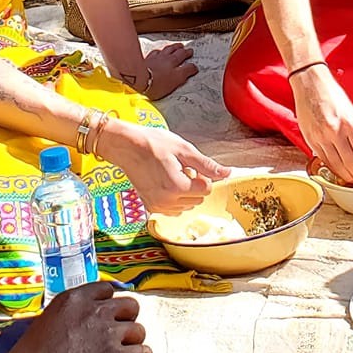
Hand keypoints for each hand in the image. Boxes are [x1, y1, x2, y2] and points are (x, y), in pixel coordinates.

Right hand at [0, 280, 151, 352]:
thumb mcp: (44, 328)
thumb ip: (69, 322)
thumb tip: (83, 336)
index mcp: (73, 300)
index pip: (107, 290)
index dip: (108, 311)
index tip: (101, 329)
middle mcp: (94, 311)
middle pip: (130, 307)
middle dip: (124, 327)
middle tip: (109, 350)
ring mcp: (109, 334)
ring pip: (139, 333)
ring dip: (129, 351)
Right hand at [104, 122, 227, 212]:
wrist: (125, 146)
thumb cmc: (152, 144)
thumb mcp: (183, 149)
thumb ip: (206, 165)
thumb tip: (227, 173)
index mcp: (176, 187)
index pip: (206, 189)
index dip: (202, 175)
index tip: (190, 165)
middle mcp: (166, 201)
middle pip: (198, 199)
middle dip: (194, 184)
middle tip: (180, 167)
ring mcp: (157, 206)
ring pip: (186, 205)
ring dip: (185, 192)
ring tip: (171, 174)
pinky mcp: (150, 207)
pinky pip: (173, 209)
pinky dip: (174, 198)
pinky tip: (164, 182)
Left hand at [133, 42, 197, 101]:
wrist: (139, 78)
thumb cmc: (155, 84)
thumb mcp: (174, 84)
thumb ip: (182, 77)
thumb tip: (191, 70)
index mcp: (176, 70)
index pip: (188, 67)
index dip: (192, 67)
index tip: (194, 68)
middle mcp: (168, 62)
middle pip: (179, 54)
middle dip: (185, 52)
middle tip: (189, 50)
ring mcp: (158, 59)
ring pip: (168, 50)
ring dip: (175, 47)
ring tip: (178, 46)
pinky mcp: (149, 58)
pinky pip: (156, 51)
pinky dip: (160, 50)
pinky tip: (160, 50)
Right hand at [293, 65, 352, 183]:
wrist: (310, 84)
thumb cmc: (332, 95)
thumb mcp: (352, 113)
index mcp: (349, 123)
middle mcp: (334, 132)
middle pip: (350, 164)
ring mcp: (321, 137)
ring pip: (337, 166)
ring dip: (348, 176)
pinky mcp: (310, 140)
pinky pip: (324, 160)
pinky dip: (334, 169)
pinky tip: (341, 171)